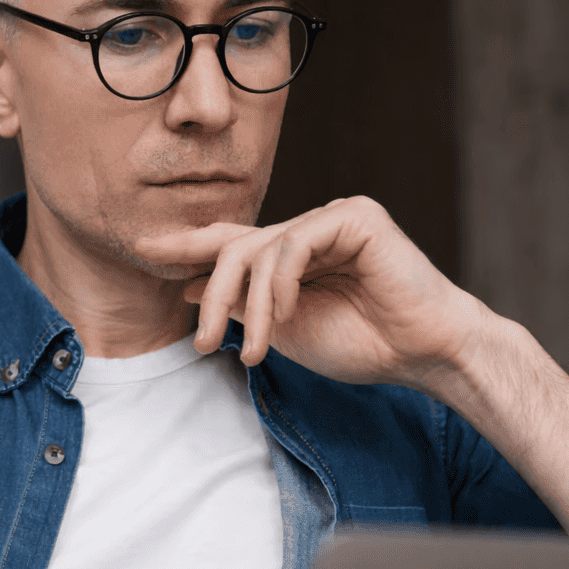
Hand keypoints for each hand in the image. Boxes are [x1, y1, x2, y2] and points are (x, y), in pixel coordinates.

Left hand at [135, 197, 489, 390]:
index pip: (233, 242)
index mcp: (294, 254)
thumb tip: (189, 286)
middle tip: (199, 342)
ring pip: (262, 249)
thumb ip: (241, 305)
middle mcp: (310, 229)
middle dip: (213, 295)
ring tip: (252, 348)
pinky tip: (283, 315)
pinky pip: (294, 243)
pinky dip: (280, 283)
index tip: (143, 249)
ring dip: (247, 305)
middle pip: (238, 246)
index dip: (189, 246)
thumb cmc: (364, 345)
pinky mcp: (355, 215)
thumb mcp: (283, 330)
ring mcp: (332, 217)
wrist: (425, 354)